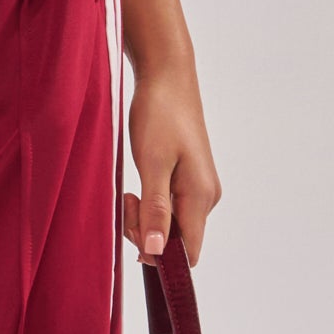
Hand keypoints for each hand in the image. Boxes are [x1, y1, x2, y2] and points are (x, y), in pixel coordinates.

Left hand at [123, 61, 221, 267]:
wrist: (166, 77)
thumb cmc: (159, 115)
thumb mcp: (151, 163)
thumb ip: (156, 210)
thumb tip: (156, 252)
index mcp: (201, 196)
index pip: (188, 253)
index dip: (159, 256)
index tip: (132, 230)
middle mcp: (206, 197)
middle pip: (176, 241)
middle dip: (146, 232)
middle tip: (127, 200)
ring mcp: (200, 189)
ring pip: (171, 226)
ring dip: (146, 218)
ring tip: (130, 191)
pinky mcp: (189, 180)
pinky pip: (170, 209)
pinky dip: (150, 206)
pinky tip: (139, 187)